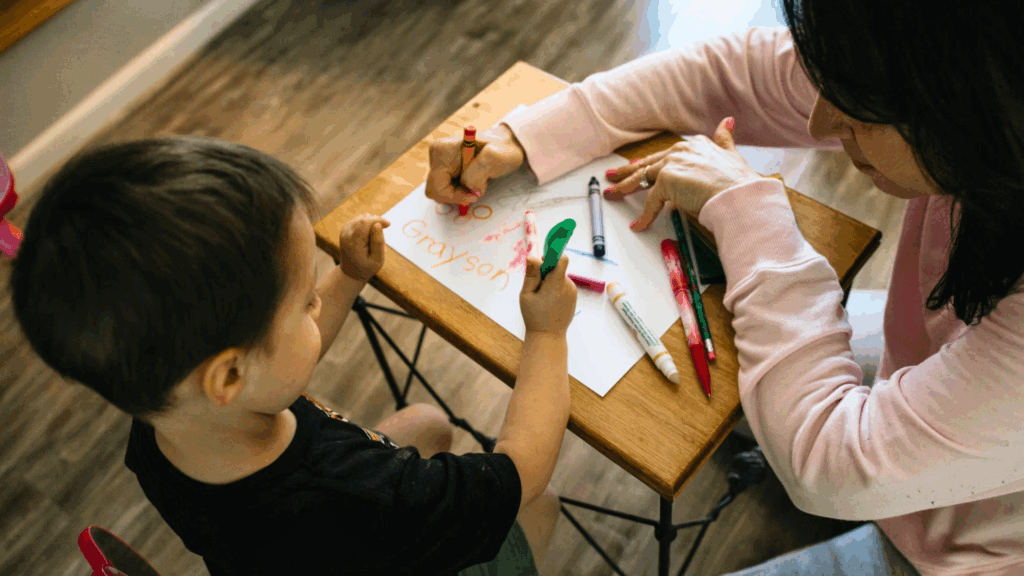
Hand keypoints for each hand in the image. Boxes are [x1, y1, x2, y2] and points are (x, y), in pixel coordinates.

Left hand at [338, 214, 389, 281]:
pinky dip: (367, 225)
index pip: (364, 222)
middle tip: (382, 235)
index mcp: (353, 243)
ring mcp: (344, 231)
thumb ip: (378, 242)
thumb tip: (377, 224)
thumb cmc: (367, 267)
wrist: (351, 272)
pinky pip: (360, 220)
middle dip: (376, 222)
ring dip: (372, 224)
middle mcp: (346, 235)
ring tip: (374, 239)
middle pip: (364, 218)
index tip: (389, 225)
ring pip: (362, 218)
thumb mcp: (377, 260)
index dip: (378, 219)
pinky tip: (369, 236)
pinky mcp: (345, 228)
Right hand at [425, 123, 525, 204]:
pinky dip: (460, 190)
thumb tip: (468, 189)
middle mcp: (436, 155)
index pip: (436, 186)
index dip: (454, 196)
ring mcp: (439, 161)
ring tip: (478, 181)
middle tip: (476, 189)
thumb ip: (477, 174)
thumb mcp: (494, 158)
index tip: (474, 194)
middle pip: (435, 190)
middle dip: (456, 195)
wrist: (508, 145)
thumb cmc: (504, 149)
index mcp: (442, 150)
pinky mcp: (445, 167)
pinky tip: (474, 181)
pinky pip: (447, 188)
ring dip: (460, 193)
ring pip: (441, 191)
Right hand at [519, 255, 576, 335]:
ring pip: (560, 277)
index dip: (552, 257)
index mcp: (556, 284)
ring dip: (551, 281)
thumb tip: (532, 256)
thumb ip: (531, 275)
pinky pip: (564, 285)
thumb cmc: (534, 316)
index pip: (562, 260)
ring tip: (542, 297)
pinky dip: (556, 288)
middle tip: (536, 287)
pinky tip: (549, 301)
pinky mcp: (573, 297)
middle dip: (547, 272)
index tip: (542, 263)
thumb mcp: (526, 295)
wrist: (548, 336)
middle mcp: (568, 285)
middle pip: (559, 268)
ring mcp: (572, 292)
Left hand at [604, 117, 763, 229]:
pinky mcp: (666, 180)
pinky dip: (644, 215)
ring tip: (611, 194)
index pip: (664, 155)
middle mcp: (680, 150)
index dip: (648, 162)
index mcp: (694, 144)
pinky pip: (651, 202)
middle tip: (611, 176)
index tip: (637, 166)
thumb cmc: (739, 183)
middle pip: (647, 164)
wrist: (739, 195)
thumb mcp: (732, 154)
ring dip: (624, 187)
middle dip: (627, 172)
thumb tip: (728, 122)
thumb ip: (725, 139)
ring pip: (642, 178)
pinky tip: (638, 224)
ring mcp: (672, 164)